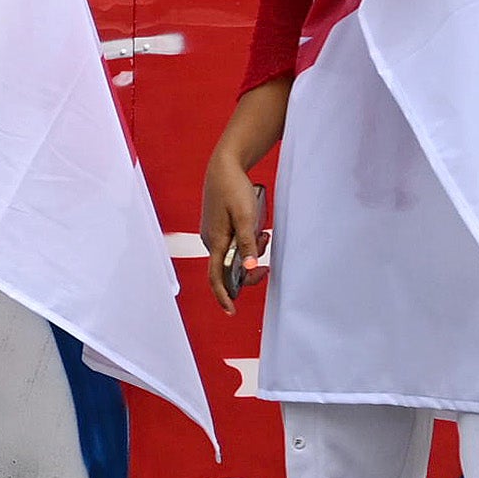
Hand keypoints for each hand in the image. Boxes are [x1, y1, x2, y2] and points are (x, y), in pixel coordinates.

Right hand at [201, 150, 267, 300]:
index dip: (223, 296)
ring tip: (264, 233)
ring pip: (233, 254)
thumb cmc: (234, 189)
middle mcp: (211, 241)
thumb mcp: (247, 216)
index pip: (216, 277)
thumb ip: (248, 243)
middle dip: (249, 267)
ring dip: (251, 251)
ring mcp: (213, 233)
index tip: (232, 310)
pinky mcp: (217, 227)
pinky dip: (246, 242)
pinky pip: (232, 243)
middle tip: (268, 259)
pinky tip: (256, 228)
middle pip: (229, 268)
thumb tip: (249, 267)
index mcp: (216, 241)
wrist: (223, 167)